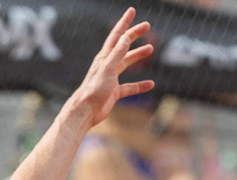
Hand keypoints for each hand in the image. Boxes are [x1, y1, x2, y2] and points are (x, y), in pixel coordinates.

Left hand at [70, 7, 154, 128]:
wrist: (86, 110)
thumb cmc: (94, 89)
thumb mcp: (107, 69)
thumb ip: (117, 53)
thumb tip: (126, 37)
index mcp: (105, 57)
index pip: (116, 35)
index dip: (124, 22)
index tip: (132, 11)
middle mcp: (108, 64)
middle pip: (123, 46)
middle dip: (134, 34)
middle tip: (147, 26)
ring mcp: (111, 78)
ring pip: (127, 63)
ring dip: (138, 55)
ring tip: (151, 49)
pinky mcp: (114, 92)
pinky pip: (130, 87)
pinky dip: (140, 85)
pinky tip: (150, 84)